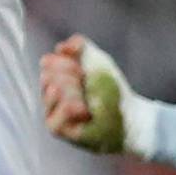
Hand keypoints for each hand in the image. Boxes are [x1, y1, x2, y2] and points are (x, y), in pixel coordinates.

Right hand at [40, 34, 130, 152]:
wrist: (128, 118)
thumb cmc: (112, 91)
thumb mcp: (98, 61)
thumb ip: (80, 46)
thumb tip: (60, 47)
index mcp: (53, 77)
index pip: (47, 63)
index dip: (70, 64)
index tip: (84, 73)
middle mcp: (48, 95)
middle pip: (48, 75)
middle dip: (73, 78)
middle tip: (88, 89)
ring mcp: (50, 112)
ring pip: (55, 89)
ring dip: (77, 92)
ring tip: (88, 103)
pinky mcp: (55, 128)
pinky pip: (65, 106)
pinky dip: (80, 106)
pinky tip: (87, 113)